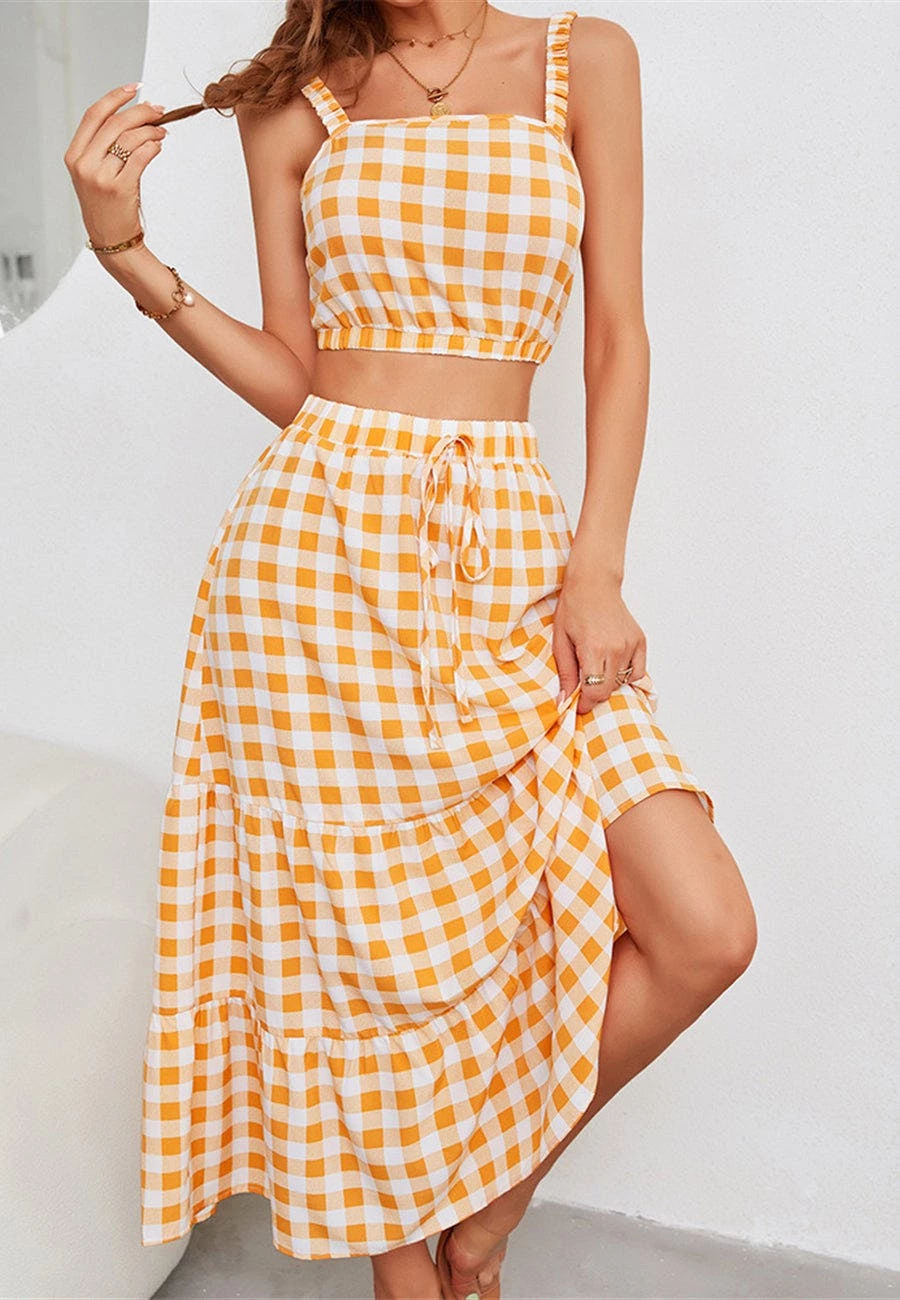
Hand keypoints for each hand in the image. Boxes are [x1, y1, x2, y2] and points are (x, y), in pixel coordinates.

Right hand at [64, 84, 167, 246]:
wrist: (112, 240)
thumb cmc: (107, 206)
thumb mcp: (95, 173)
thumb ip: (104, 147)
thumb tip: (134, 117)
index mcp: (74, 155)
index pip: (94, 115)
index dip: (115, 97)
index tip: (134, 88)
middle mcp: (84, 164)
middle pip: (115, 123)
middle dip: (140, 112)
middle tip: (159, 110)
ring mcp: (100, 177)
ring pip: (129, 139)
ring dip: (150, 130)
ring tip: (162, 131)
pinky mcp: (119, 189)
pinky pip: (140, 156)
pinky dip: (152, 146)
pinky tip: (158, 145)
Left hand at [552, 565, 647, 713]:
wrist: (593, 583)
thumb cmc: (573, 608)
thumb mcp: (560, 641)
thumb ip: (566, 673)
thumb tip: (565, 699)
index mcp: (594, 650)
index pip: (595, 693)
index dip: (585, 704)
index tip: (577, 704)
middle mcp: (616, 649)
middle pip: (609, 691)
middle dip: (594, 695)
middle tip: (583, 689)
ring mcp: (631, 645)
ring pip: (623, 682)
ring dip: (609, 683)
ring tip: (597, 670)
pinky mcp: (640, 641)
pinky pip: (638, 671)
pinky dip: (627, 675)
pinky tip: (613, 667)